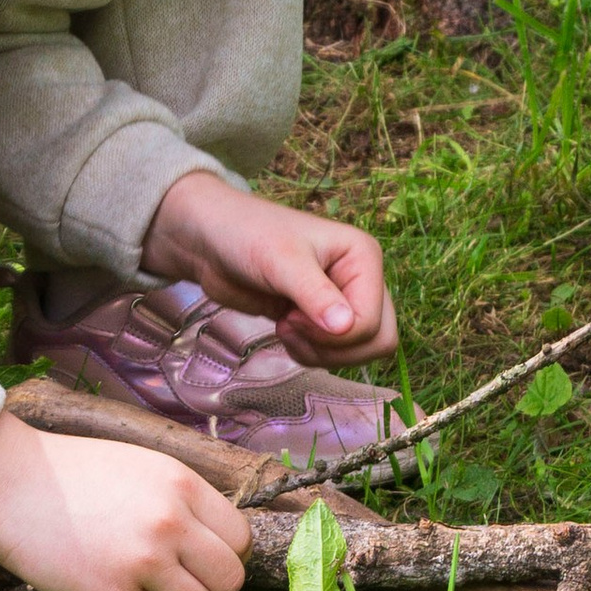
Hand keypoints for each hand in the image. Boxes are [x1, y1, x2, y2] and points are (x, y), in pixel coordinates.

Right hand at [0, 412, 248, 590]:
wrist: (10, 484)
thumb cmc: (73, 475)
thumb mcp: (142, 468)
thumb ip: (182, 502)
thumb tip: (214, 547)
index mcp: (183, 486)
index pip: (240, 539)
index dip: (225, 555)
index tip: (202, 560)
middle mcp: (172, 523)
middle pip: (230, 578)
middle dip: (212, 587)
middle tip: (183, 584)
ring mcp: (144, 562)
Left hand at [142, 172, 398, 368]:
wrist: (212, 242)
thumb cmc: (246, 236)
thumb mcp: (281, 263)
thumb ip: (314, 295)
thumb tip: (347, 327)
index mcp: (364, 258)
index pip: (372, 323)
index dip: (333, 334)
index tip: (292, 314)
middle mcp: (363, 279)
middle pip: (378, 341)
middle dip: (332, 348)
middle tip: (292, 325)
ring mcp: (344, 300)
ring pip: (358, 353)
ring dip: (318, 352)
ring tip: (285, 324)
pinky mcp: (322, 318)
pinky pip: (333, 354)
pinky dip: (308, 353)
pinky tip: (283, 328)